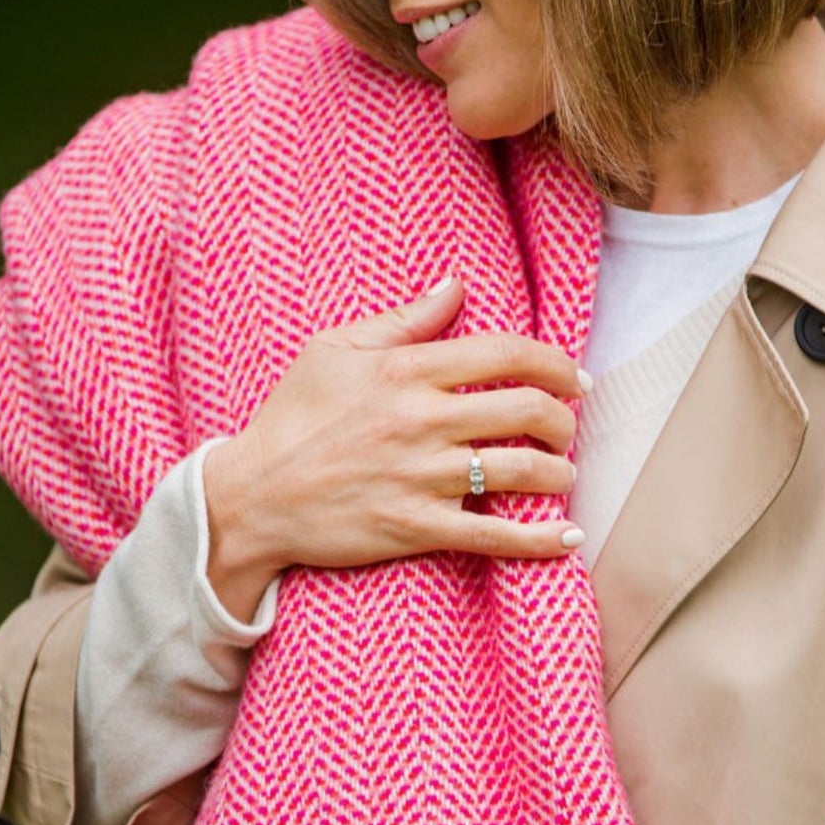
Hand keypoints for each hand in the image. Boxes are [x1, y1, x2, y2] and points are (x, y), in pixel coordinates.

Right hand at [202, 276, 589, 620]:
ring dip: (559, 471)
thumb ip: (405, 319)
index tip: (574, 377)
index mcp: (405, 370)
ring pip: (522, 470)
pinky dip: (541, 539)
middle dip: (565, 417)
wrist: (250, 496)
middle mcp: (420, 420)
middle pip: (527, 408)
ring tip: (562, 472)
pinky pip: (494, 536)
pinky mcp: (415, 528)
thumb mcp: (335, 349)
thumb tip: (456, 285)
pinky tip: (569, 536)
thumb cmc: (292, 417)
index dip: (555, 362)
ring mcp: (420, 477)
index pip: (506, 353)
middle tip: (568, 425)